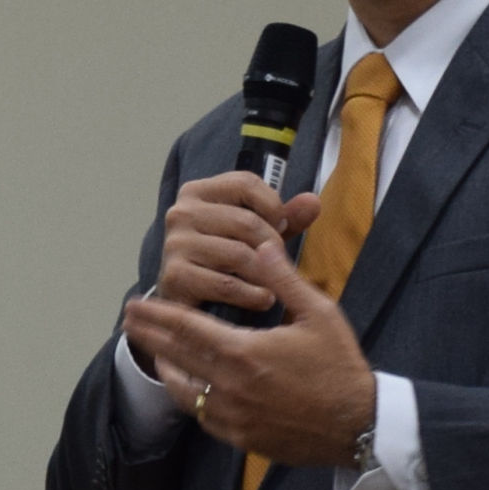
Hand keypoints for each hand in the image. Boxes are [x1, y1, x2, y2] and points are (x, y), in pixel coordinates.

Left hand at [123, 232, 376, 471]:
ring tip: (156, 353)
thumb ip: (284, 279)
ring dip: (166, 368)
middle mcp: (230, 387)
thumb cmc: (340, 367)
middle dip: (150, 336)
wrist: (358, 425)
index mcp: (244, 353)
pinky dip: (191, 398)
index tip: (136, 304)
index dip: (157, 314)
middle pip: (177, 357)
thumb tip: (262, 245)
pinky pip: (204, 416)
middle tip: (129, 321)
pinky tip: (189, 388)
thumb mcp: (318, 314)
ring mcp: (233, 417)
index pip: (187, 329)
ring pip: (185, 391)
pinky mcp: (242, 438)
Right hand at [148, 169, 317, 319]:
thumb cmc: (223, 264)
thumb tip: (313, 202)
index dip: (273, 206)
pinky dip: (253, 295)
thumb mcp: (255, 236)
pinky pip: (227, 284)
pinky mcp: (175, 276)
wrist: (187, 305)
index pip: (246, 183)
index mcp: (197, 192)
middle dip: (272, 246)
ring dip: (265, 274)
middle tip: (278, 264)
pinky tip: (263, 299)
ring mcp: (175, 244)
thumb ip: (284, 218)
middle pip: (246, 221)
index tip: (279, 227)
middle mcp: (181, 212)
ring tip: (274, 285)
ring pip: (239, 254)